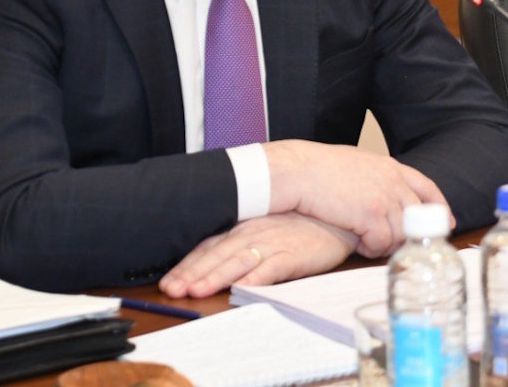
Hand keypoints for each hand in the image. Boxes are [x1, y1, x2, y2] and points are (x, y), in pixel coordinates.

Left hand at [159, 212, 357, 297]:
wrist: (339, 218)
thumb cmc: (301, 225)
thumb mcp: (266, 228)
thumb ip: (241, 242)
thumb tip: (209, 262)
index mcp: (245, 226)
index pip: (209, 246)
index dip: (187, 265)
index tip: (168, 282)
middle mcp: (254, 233)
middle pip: (217, 255)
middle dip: (192, 273)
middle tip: (172, 289)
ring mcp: (274, 243)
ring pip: (238, 261)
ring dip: (215, 276)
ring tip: (196, 291)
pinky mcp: (294, 255)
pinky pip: (271, 268)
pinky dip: (255, 278)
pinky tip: (241, 288)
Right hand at [264, 140, 450, 258]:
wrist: (299, 171)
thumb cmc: (319, 169)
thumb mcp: (358, 164)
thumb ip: (377, 178)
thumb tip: (383, 194)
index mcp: (391, 167)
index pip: (427, 187)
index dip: (439, 206)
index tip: (446, 221)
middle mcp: (394, 182)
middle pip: (416, 217)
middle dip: (408, 235)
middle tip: (392, 244)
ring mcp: (384, 198)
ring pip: (399, 234)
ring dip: (385, 243)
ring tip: (367, 240)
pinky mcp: (370, 216)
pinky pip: (380, 244)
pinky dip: (370, 248)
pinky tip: (358, 241)